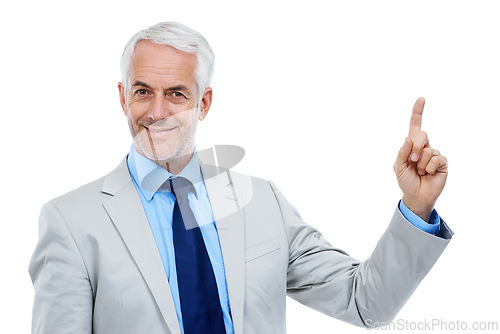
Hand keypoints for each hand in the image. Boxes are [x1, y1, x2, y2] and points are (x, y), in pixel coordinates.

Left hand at [394, 97, 447, 221]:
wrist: (416, 196)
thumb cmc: (405, 181)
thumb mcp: (398, 167)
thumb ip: (402, 152)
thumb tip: (408, 138)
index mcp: (411, 145)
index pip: (415, 126)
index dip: (418, 112)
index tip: (421, 99)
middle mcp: (423, 147)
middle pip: (422, 135)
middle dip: (415, 148)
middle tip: (412, 161)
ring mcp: (433, 154)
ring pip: (428, 150)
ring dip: (420, 163)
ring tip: (419, 172)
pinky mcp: (442, 163)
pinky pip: (436, 158)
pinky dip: (429, 167)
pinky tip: (427, 174)